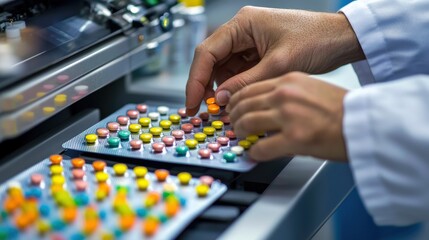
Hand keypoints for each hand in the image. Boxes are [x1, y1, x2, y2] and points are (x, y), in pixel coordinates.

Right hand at [186, 6, 363, 115]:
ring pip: (223, 70)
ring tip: (222, 110)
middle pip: (211, 61)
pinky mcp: (256, 55)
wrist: (340, 40)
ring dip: (221, 90)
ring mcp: (248, 44)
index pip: (207, 52)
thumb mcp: (278, 64)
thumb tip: (221, 99)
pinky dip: (234, 89)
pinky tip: (235, 102)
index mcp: (243, 24)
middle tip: (203, 111)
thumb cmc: (316, 39)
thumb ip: (246, 82)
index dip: (195, 79)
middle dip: (206, 87)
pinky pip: (237, 74)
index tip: (192, 102)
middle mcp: (241, 32)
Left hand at [226, 72, 347, 161]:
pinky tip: (256, 153)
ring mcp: (288, 116)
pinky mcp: (294, 138)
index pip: (249, 88)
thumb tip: (264, 106)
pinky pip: (261, 147)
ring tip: (244, 138)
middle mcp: (285, 95)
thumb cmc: (342, 108)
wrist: (364, 122)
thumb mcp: (310, 88)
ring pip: (248, 123)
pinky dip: (255, 152)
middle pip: (244, 105)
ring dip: (242, 133)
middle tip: (235, 124)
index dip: (236, 100)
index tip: (234, 108)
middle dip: (235, 117)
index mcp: (289, 80)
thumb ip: (286, 93)